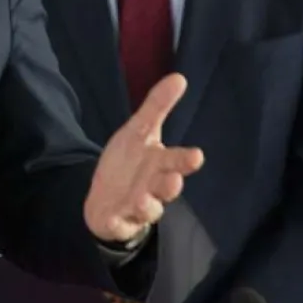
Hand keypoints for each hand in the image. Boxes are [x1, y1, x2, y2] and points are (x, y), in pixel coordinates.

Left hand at [84, 73, 203, 241]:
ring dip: (146, 204)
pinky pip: (118, 225)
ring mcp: (136, 207)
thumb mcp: (138, 131)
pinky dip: (115, 224)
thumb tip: (179, 77)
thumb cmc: (130, 163)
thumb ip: (158, 107)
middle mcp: (152, 188)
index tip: (196, 155)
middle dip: (170, 185)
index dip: (184, 160)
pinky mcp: (117, 221)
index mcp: (159, 164)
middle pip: (165, 187)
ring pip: (146, 208)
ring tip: (142, 199)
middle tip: (174, 179)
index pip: (175, 161)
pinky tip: (111, 220)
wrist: (106, 197)